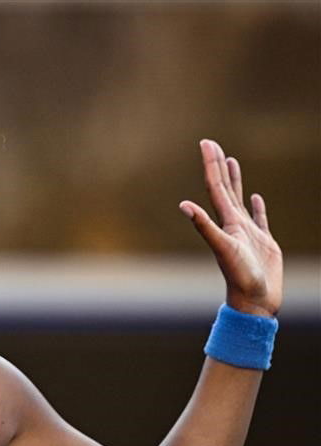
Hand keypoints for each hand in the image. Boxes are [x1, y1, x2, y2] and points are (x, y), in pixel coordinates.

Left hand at [179, 139, 282, 316]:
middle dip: (218, 166)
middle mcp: (232, 224)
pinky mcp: (263, 242)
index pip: (215, 187)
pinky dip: (256, 205)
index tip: (206, 143)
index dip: (211, 164)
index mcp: (224, 222)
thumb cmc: (239, 276)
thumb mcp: (222, 247)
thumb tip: (183, 205)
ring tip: (231, 161)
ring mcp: (247, 232)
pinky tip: (255, 196)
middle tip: (213, 144)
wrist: (254, 301)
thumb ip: (204, 226)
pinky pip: (259, 218)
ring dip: (234, 180)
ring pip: (238, 199)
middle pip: (224, 188)